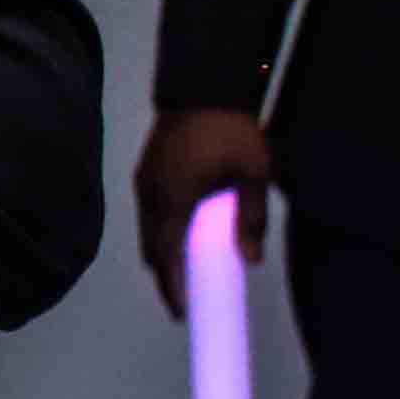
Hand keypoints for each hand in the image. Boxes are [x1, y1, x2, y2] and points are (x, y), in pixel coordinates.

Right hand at [136, 106, 273, 313]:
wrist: (203, 85)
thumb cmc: (230, 129)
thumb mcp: (254, 176)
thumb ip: (252, 220)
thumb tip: (251, 260)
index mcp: (175, 200)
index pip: (167, 257)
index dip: (173, 289)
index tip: (183, 313)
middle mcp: (152, 194)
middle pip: (152, 250)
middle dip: (166, 276)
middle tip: (187, 297)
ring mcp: (145, 181)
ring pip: (148, 231)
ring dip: (164, 252)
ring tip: (186, 267)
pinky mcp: (146, 171)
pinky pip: (150, 212)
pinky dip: (162, 230)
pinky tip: (182, 231)